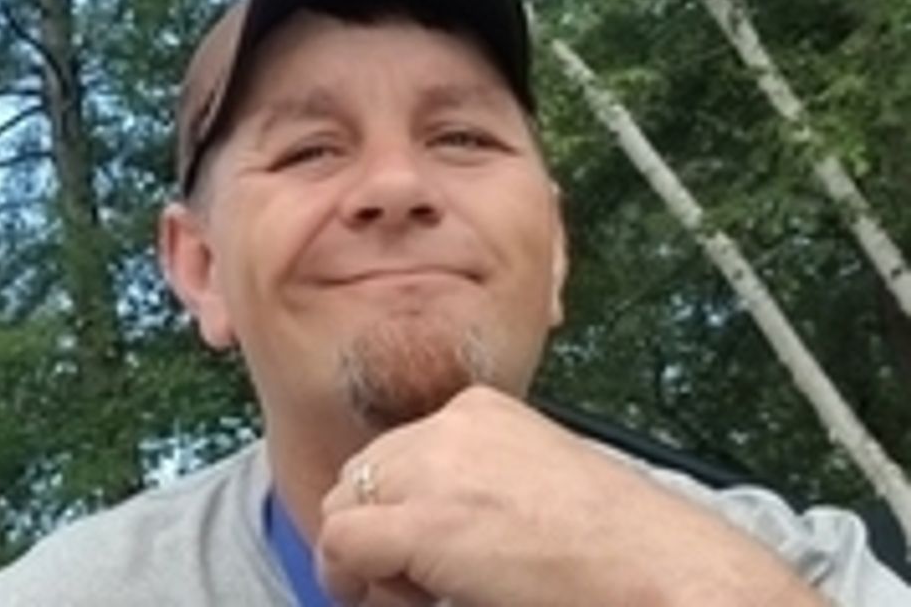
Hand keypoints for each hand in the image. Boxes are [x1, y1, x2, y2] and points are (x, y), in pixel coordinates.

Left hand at [316, 386, 824, 606]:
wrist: (657, 566)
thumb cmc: (611, 542)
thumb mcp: (528, 483)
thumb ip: (471, 484)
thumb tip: (416, 527)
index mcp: (478, 410)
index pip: (397, 454)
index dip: (393, 509)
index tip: (408, 556)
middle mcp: (449, 424)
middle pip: (364, 474)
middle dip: (372, 528)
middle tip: (409, 583)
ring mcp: (434, 466)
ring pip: (344, 505)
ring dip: (364, 556)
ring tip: (419, 593)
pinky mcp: (424, 522)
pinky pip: (342, 547)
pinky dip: (353, 583)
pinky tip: (406, 600)